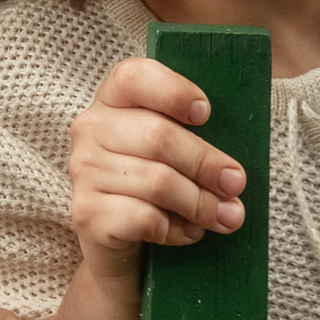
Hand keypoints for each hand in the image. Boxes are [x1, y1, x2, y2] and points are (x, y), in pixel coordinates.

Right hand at [69, 57, 247, 281]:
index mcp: (112, 101)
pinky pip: (144, 218)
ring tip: (225, 216)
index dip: (174, 91)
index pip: (134, 77)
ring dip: (201, 203)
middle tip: (235, 184)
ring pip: (157, 182)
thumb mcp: (172, 152)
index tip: (206, 114)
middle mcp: (90, 130)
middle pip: (157, 136)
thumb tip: (232, 172)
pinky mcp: (86, 214)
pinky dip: (176, 229)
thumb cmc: (155, 188)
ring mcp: (83, 172)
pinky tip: (188, 233)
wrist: (119, 243)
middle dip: (206, 163)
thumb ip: (192, 139)